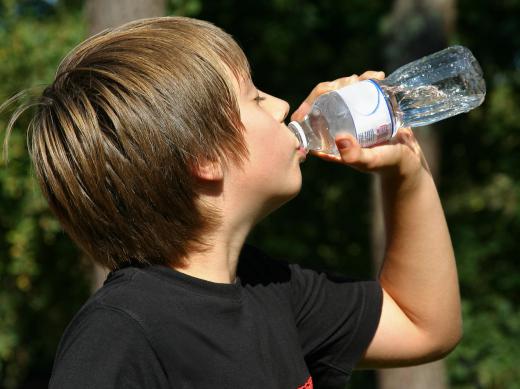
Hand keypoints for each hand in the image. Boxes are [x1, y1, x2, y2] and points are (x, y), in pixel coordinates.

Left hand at [292, 70, 429, 183]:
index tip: (326, 89)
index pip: (311, 116)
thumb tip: (339, 138)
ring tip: (369, 78)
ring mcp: (352, 117)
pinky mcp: (368, 110)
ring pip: (343, 92)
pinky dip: (368, 80)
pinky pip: (363, 91)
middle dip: (337, 84)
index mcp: (328, 139)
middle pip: (326, 99)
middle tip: (354, 81)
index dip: (312, 100)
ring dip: (352, 80)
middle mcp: (337, 127)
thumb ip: (354, 155)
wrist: (410, 161)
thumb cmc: (386, 164)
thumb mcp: (370, 161)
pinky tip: (378, 76)